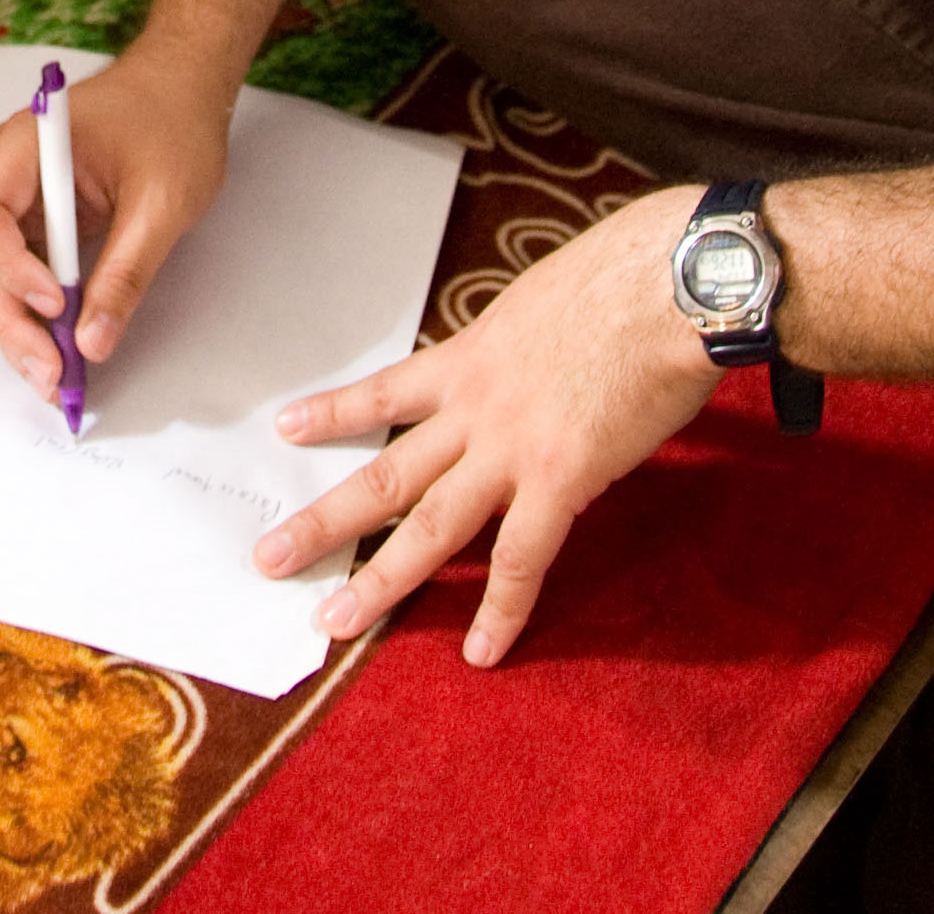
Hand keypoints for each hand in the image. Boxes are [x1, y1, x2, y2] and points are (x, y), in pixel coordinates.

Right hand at [0, 42, 235, 393]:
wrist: (186, 86)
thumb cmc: (173, 122)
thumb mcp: (161, 203)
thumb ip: (125, 273)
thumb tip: (94, 340)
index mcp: (27, 145)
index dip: (10, 266)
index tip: (54, 304)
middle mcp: (9, 169)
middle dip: (12, 318)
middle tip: (50, 374)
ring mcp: (22, 193)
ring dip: (22, 324)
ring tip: (54, 377)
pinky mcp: (41, 216)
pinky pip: (27, 268)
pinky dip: (41, 311)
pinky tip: (60, 348)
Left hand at [255, 183, 718, 666]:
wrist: (665, 285)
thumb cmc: (618, 281)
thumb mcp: (538, 306)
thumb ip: (519, 349)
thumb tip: (527, 368)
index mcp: (468, 359)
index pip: (384, 392)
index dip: (333, 413)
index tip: (284, 429)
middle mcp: (474, 408)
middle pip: (384, 473)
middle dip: (323, 522)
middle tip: (267, 558)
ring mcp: (511, 448)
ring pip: (430, 526)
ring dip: (381, 581)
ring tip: (335, 623)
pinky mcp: (562, 478)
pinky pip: (523, 558)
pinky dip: (502, 609)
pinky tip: (483, 651)